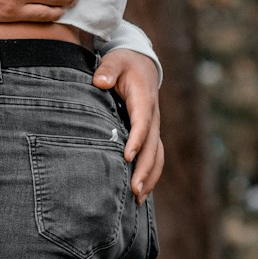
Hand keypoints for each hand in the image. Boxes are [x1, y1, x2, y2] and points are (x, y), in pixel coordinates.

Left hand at [93, 50, 162, 201]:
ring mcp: (154, 126)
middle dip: (145, 169)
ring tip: (138, 198)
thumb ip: (108, 70)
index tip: (127, 157)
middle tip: (134, 190)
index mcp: (144, 99)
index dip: (137, 140)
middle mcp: (153, 116)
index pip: (143, 122)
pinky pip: (154, 156)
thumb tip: (100, 82)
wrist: (142, 64)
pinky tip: (141, 192)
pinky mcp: (150, 134)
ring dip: (150, 177)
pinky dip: (150, 174)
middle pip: (153, 146)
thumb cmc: (125, 63)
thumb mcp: (115, 60)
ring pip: (157, 155)